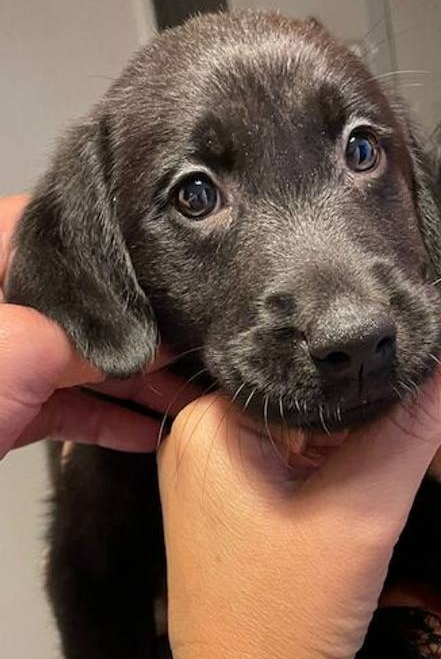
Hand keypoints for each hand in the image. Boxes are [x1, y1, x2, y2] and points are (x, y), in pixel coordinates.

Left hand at [0, 195, 199, 457]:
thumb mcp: (16, 349)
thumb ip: (85, 336)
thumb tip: (152, 341)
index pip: (59, 226)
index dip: (122, 242)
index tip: (177, 265)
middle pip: (82, 302)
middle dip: (142, 328)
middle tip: (202, 345)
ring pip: (78, 359)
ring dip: (135, 381)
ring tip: (193, 395)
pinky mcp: (0, 410)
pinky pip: (63, 406)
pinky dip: (104, 420)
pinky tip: (149, 432)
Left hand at [157, 303, 440, 658]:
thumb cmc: (293, 606)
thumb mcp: (366, 505)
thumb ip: (418, 416)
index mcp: (207, 419)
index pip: (303, 365)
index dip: (369, 369)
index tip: (423, 367)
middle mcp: (194, 436)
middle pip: (301, 397)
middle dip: (365, 408)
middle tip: (429, 405)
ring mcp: (206, 473)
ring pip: (299, 431)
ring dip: (351, 440)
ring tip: (400, 442)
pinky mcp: (224, 505)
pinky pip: (285, 462)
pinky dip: (327, 468)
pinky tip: (362, 477)